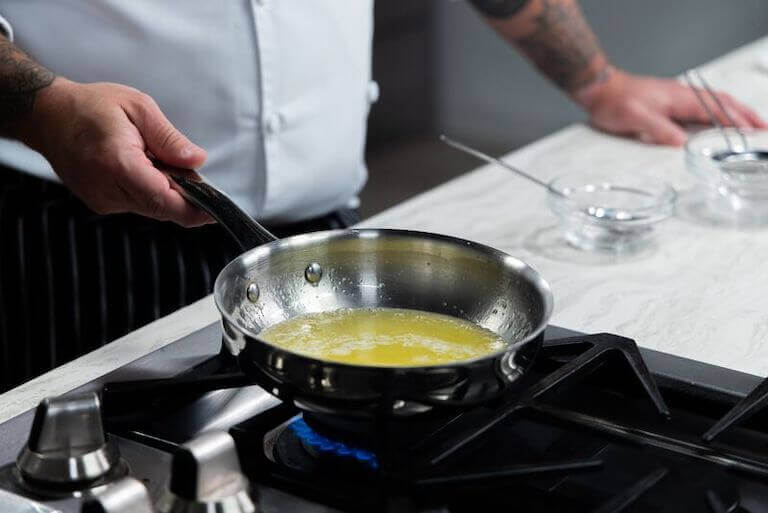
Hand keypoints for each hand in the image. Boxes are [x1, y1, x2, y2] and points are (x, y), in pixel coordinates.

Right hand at [18, 78, 211, 225]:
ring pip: (152, 208)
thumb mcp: (139, 108)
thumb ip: (170, 139)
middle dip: (185, 195)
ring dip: (167, 191)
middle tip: (189, 170)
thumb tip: (197, 161)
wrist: (48, 116)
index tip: (215, 210)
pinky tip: (143, 168)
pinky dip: (151, 191)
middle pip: (162, 208)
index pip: (164, 199)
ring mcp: (102, 200)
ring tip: (157, 160)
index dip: (194, 209)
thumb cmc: (90, 107)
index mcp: (117, 162)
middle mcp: (107, 188)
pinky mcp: (102, 204)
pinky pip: (139, 204)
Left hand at [574, 69, 767, 145]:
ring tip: (751, 127)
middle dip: (746, 116)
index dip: (736, 122)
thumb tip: (681, 143)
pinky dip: (718, 115)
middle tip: (764, 130)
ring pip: (715, 105)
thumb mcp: (634, 118)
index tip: (754, 133)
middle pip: (724, 104)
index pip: (716, 110)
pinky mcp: (670, 104)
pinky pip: (702, 108)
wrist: (600, 89)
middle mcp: (683, 96)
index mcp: (679, 99)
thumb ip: (658, 129)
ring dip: (735, 114)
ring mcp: (678, 99)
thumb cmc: (615, 102)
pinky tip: (720, 124)